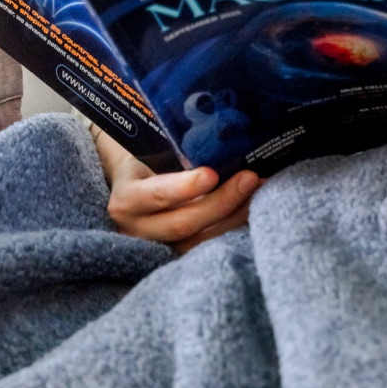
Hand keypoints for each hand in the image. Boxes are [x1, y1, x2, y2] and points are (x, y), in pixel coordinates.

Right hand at [93, 129, 259, 251]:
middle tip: (250, 178)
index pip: (155, 195)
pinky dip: (232, 226)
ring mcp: (158, 246)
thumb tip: (218, 134)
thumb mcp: (149, 150)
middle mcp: (138, 228)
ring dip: (234, 217)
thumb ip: (174, 150)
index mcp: (126, 198)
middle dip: (221, 202)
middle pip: (182, 224)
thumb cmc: (144, 158)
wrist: (131, 183)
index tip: (211, 174)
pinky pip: (208, 245)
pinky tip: (252, 207)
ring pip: (200, 241)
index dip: (183, 188)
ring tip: (259, 192)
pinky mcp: (177, 253)